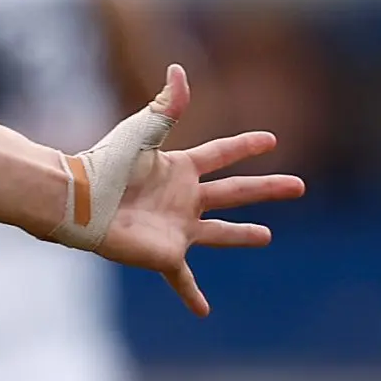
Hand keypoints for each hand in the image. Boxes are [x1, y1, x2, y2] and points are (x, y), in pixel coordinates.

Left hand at [98, 65, 304, 316]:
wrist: (80, 202)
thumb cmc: (106, 165)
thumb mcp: (141, 133)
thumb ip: (165, 106)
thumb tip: (180, 69)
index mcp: (180, 167)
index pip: (221, 154)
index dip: (246, 146)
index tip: (271, 140)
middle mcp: (183, 197)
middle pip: (235, 192)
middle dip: (267, 188)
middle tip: (299, 186)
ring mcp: (177, 227)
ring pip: (220, 233)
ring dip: (242, 235)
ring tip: (266, 236)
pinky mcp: (166, 254)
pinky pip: (183, 279)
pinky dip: (192, 295)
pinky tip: (203, 312)